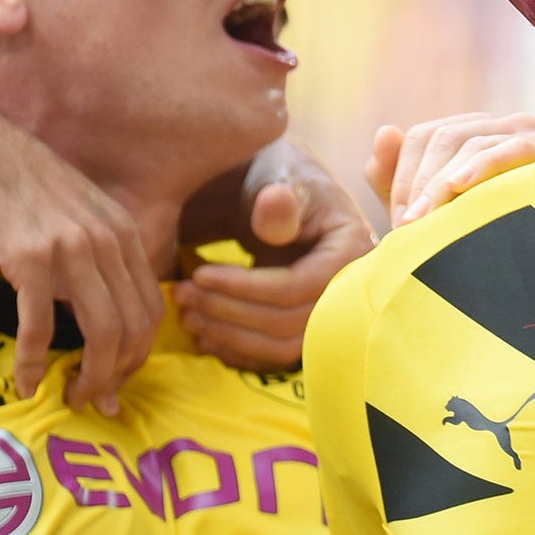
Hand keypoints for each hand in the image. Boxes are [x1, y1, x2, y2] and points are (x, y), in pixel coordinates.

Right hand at [0, 95, 159, 414]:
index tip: (119, 379)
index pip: (151, 308)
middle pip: (136, 328)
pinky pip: (42, 327)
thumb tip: (107, 294)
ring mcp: (73, 250)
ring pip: (103, 334)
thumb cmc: (9, 181)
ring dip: (91, 377)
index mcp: (123, 232)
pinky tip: (26, 382)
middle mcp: (108, 241)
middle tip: (100, 401)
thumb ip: (97, 246)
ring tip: (73, 398)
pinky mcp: (31, 259)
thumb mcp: (73, 207)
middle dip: (121, 374)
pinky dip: (35, 362)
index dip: (139, 353)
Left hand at [176, 142, 371, 368]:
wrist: (282, 198)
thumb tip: (276, 207)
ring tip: (186, 313)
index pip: (299, 286)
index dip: (246, 287)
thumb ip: (278, 196)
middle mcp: (350, 290)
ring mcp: (330, 315)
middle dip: (229, 313)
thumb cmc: (279, 182)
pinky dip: (237, 351)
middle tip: (182, 294)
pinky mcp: (308, 329)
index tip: (199, 273)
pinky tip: (203, 334)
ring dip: (229, 336)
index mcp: (352, 250)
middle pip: (290, 323)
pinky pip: (275, 355)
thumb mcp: (280, 179)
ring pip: (282, 347)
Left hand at [367, 112, 534, 226]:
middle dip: (420, 183)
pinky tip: (459, 187)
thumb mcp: (425, 208)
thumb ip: (391, 174)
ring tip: (426, 220)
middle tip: (408, 225)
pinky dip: (481, 167)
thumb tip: (385, 130)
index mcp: (471, 131)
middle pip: (444, 136)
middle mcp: (499, 124)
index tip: (398, 220)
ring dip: (442, 184)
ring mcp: (527, 132)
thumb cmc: (482, 232)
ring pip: (471, 143)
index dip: (403, 175)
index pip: (424, 135)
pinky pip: (510, 149)